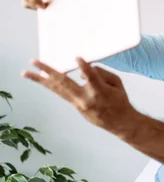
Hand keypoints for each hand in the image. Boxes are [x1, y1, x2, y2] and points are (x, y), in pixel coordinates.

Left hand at [22, 58, 136, 136]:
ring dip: (40, 80)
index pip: (91, 77)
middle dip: (47, 71)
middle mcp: (86, 98)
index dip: (85, 68)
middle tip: (34, 61)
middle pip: (64, 83)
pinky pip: (62, 94)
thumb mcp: (117, 84)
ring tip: (26, 73)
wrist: (120, 122)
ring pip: (57, 90)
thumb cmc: (120, 101)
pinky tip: (43, 80)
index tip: (77, 58)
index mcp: (100, 92)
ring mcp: (79, 104)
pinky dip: (52, 86)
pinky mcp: (76, 108)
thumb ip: (101, 73)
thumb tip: (81, 71)